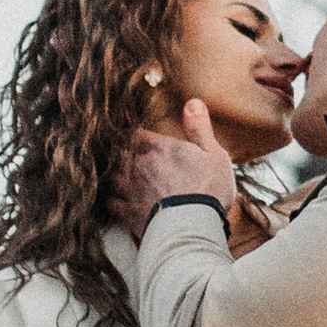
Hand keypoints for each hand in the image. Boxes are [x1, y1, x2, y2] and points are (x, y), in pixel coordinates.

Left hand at [118, 96, 237, 242]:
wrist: (193, 224)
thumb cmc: (208, 188)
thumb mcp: (213, 154)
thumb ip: (200, 128)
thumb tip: (192, 102)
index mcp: (162, 149)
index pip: (141, 135)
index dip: (140, 137)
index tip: (140, 138)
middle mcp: (141, 165)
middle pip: (125, 155)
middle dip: (127, 157)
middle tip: (129, 158)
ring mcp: (132, 189)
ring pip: (115, 178)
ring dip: (118, 178)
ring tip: (121, 180)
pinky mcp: (128, 212)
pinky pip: (112, 204)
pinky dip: (114, 203)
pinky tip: (116, 204)